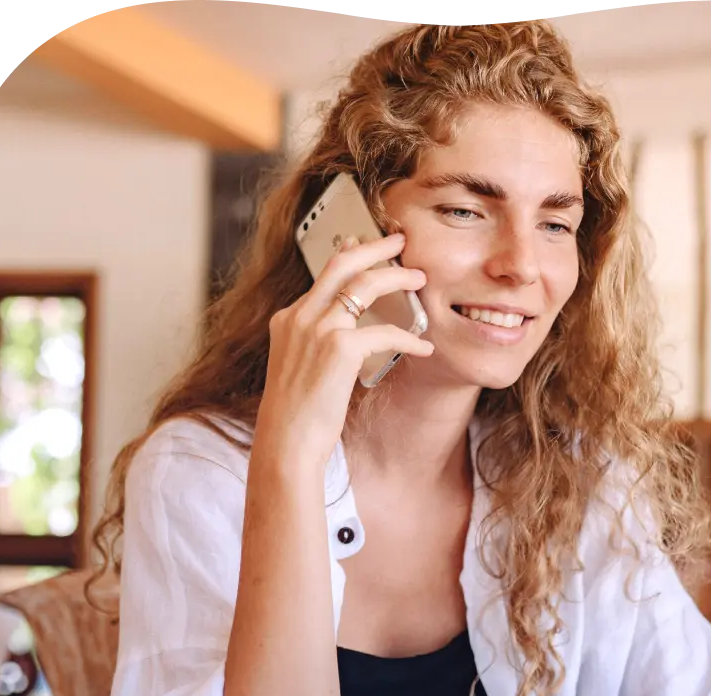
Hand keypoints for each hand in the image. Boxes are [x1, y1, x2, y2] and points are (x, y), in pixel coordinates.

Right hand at [256, 231, 432, 469]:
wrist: (287, 441)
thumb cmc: (297, 415)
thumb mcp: (299, 368)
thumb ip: (316, 345)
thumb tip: (347, 338)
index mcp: (287, 319)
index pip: (322, 276)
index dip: (349, 257)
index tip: (365, 245)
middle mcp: (299, 316)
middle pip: (341, 263)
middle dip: (374, 246)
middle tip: (399, 241)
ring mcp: (317, 329)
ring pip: (364, 285)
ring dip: (397, 278)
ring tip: (420, 279)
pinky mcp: (339, 348)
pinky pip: (385, 331)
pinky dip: (409, 336)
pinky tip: (423, 346)